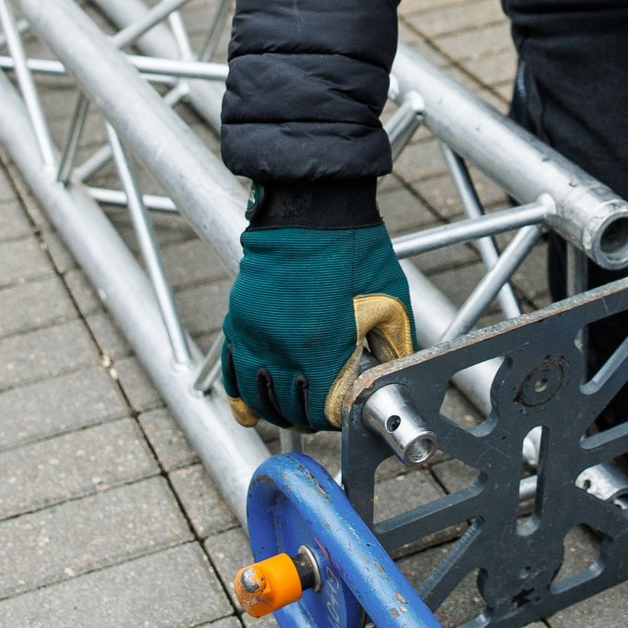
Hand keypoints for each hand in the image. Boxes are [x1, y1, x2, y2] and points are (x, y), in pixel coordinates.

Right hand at [221, 186, 412, 431]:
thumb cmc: (354, 250)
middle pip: (289, 410)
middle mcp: (285, 351)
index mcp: (326, 351)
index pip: (325, 412)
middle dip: (306, 418)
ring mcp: (258, 337)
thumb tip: (393, 378)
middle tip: (318, 415)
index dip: (337, 416)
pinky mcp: (240, 321)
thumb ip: (393, 347)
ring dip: (273, 412)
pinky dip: (239, 395)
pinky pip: (233, 372)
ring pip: (257, 398)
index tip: (344, 410)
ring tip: (289, 414)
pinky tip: (247, 410)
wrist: (312, 209)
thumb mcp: (390, 301)